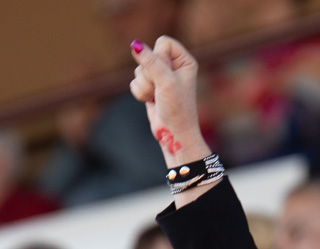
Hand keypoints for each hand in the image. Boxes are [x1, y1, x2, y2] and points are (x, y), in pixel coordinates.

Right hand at [130, 36, 208, 164]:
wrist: (174, 134)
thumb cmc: (177, 108)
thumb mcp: (165, 81)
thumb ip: (150, 61)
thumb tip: (135, 44)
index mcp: (184, 60)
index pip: (163, 42)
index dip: (159, 57)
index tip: (166, 75)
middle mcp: (174, 66)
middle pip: (148, 55)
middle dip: (150, 75)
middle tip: (161, 89)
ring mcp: (161, 77)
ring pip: (139, 70)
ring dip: (145, 86)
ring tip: (157, 97)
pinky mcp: (150, 87)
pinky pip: (135, 81)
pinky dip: (140, 92)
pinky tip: (151, 101)